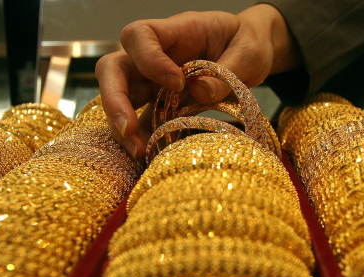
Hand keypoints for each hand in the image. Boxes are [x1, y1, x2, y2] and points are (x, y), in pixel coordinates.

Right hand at [96, 4, 300, 158]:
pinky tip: (151, 157)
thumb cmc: (247, 44)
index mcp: (174, 32)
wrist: (250, 54)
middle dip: (114, 99)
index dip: (148, 59)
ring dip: (123, 127)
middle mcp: (155, 57)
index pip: (139, 35)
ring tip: (139, 151)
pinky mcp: (161, 107)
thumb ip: (226, 72)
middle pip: (113, 69)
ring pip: (120, 100)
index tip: (176, 81)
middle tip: (128, 128)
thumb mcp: (248, 53)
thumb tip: (198, 92)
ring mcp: (153, 83)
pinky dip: (142, 140)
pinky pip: (142, 124)